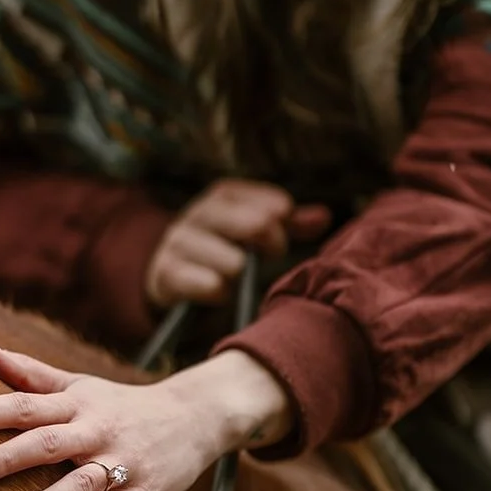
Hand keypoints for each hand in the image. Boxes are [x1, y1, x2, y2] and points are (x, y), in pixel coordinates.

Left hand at [0, 341, 292, 490]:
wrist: (194, 416)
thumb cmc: (121, 403)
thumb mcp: (77, 384)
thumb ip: (26, 371)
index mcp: (76, 404)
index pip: (28, 404)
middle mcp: (97, 430)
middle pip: (50, 442)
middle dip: (12, 457)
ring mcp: (123, 462)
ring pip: (83, 482)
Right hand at [145, 179, 331, 308]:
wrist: (169, 278)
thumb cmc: (224, 250)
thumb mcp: (255, 232)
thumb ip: (289, 224)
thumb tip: (324, 216)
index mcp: (222, 197)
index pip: (262, 200)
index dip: (278, 215)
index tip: (284, 228)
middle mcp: (198, 213)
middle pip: (248, 223)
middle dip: (268, 241)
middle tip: (274, 254)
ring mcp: (179, 243)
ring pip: (231, 261)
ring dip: (239, 272)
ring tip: (237, 277)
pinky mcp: (167, 275)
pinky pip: (207, 284)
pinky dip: (218, 292)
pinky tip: (221, 293)